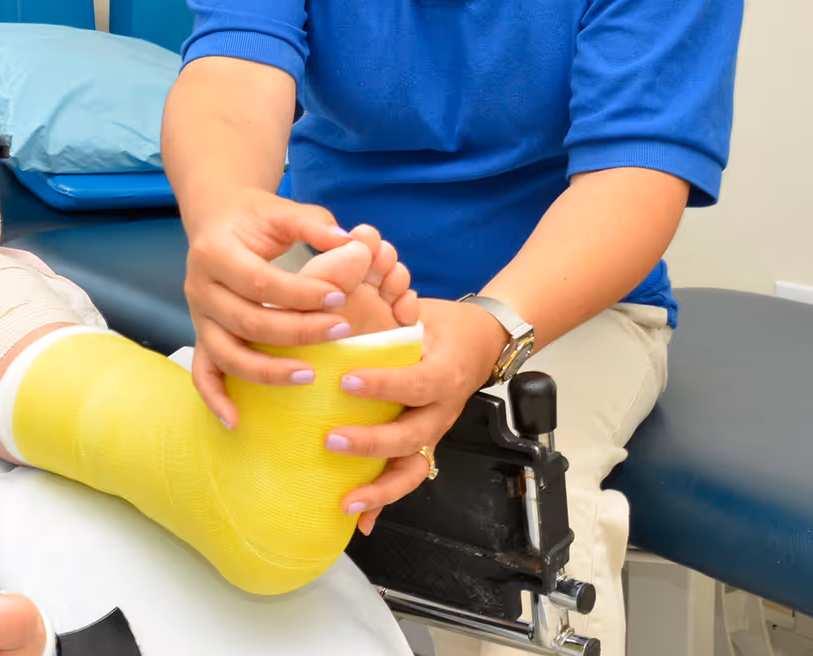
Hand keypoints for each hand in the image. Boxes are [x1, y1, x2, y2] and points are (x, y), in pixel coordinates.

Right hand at [182, 187, 388, 424]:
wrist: (216, 220)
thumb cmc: (255, 218)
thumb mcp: (282, 211)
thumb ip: (315, 224)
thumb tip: (352, 244)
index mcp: (215, 252)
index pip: (259, 281)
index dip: (300, 293)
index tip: (340, 296)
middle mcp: (199, 287)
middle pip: (247, 321)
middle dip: (298, 331)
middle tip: (342, 331)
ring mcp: (198, 317)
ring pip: (227, 353)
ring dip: (268, 370)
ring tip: (310, 375)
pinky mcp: (202, 336)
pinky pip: (203, 373)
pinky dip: (216, 399)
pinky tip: (237, 420)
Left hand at [328, 297, 508, 533]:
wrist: (481, 341)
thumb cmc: (439, 323)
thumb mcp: (418, 309)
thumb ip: (386, 308)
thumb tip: (343, 290)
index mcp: (444, 373)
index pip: (417, 384)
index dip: (384, 385)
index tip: (346, 380)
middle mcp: (442, 409)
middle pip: (413, 437)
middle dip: (372, 444)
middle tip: (332, 439)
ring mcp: (433, 432)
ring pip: (414, 469)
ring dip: (381, 490)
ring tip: (346, 501)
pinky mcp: (423, 446)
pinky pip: (407, 477)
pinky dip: (384, 503)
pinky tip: (361, 522)